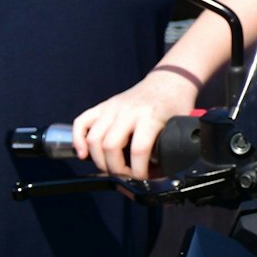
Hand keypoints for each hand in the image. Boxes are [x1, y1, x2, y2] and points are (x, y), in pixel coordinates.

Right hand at [70, 67, 200, 179]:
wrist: (169, 79)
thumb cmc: (174, 104)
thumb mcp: (178, 126)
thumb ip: (171, 148)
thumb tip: (163, 174)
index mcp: (150, 116)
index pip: (138, 150)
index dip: (139, 171)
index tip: (143, 177)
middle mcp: (128, 111)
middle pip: (110, 146)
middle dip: (115, 169)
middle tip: (125, 175)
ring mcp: (113, 107)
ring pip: (93, 138)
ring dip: (99, 160)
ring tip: (110, 168)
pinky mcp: (104, 106)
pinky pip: (82, 122)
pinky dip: (78, 140)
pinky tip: (83, 154)